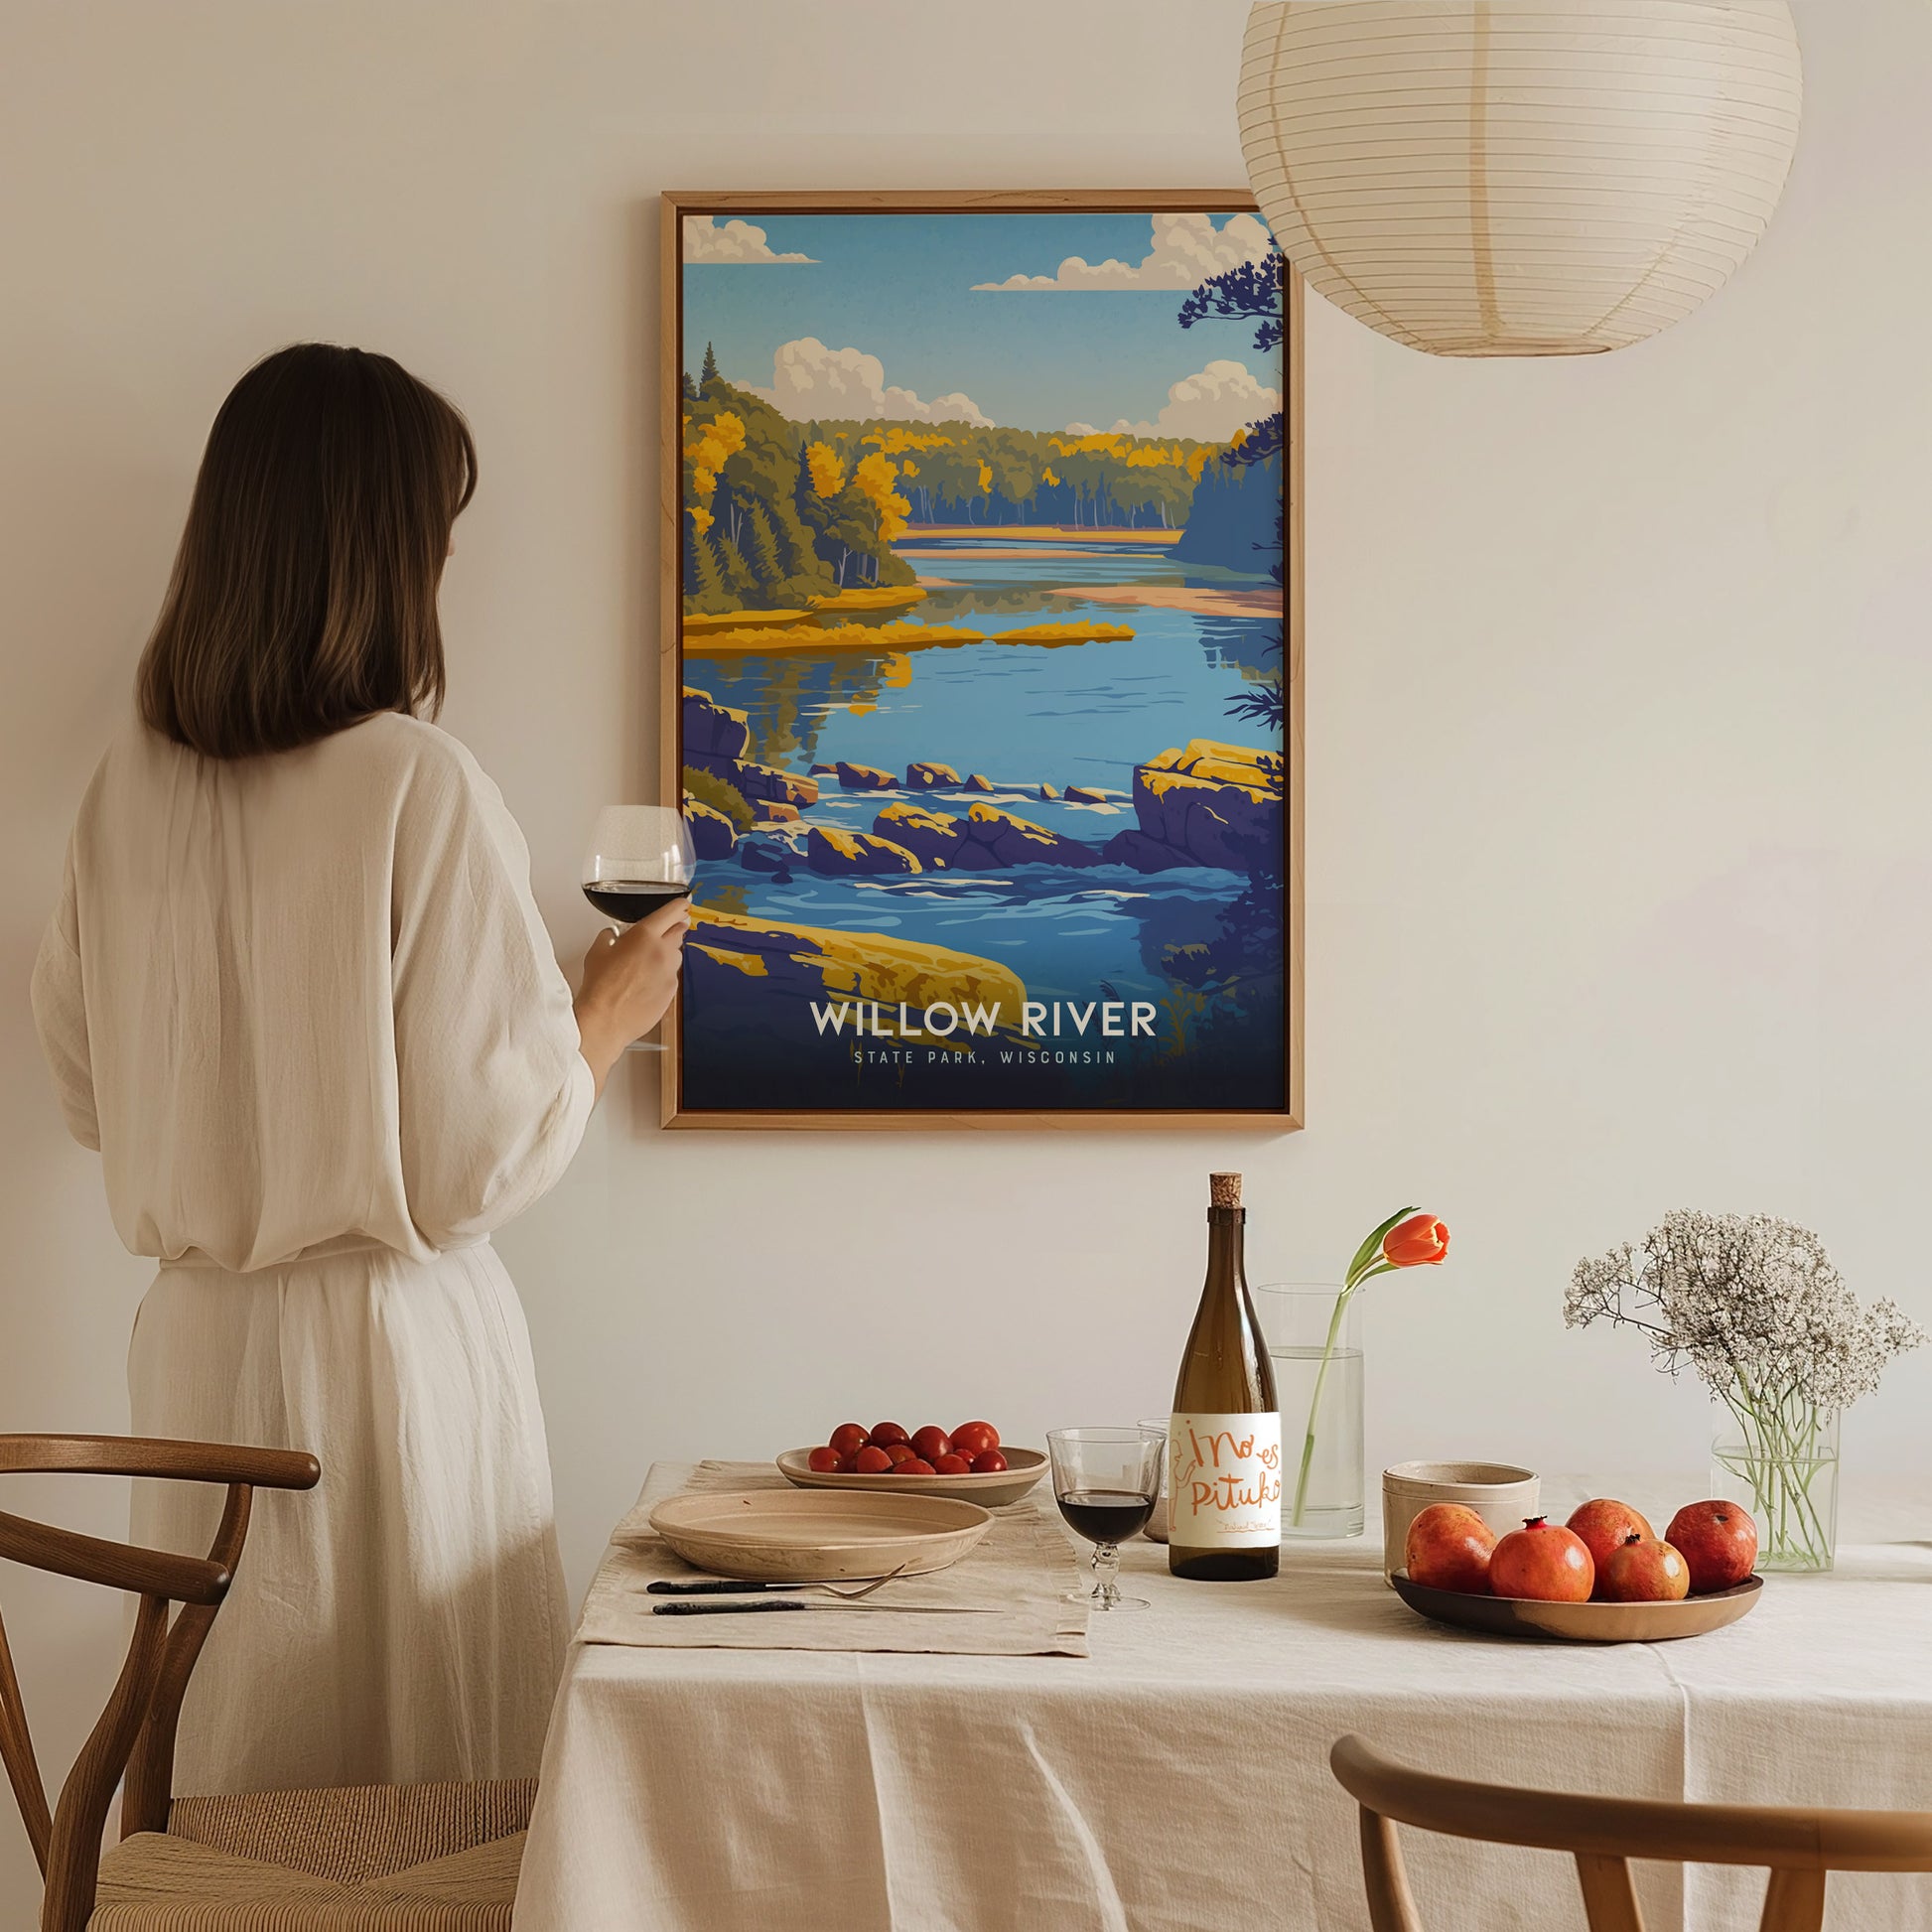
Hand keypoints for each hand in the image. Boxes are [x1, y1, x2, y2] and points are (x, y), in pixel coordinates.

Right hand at [574, 896, 691, 1094]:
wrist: (605, 1020)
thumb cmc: (600, 987)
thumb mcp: (597, 952)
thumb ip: (609, 937)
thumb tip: (612, 935)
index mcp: (645, 935)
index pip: (672, 912)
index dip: (680, 906)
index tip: (684, 904)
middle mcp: (663, 951)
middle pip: (679, 932)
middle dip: (673, 929)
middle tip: (663, 932)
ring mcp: (670, 973)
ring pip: (676, 956)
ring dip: (667, 954)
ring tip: (646, 964)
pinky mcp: (672, 992)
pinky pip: (672, 977)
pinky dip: (663, 976)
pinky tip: (646, 984)